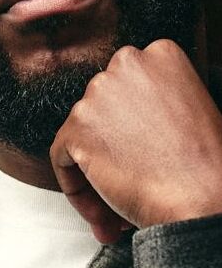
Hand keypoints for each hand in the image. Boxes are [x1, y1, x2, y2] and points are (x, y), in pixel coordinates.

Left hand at [50, 39, 221, 243]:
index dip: (133, 124)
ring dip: (95, 171)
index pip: (128, 85)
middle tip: (131, 179)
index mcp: (160, 54)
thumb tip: (128, 119)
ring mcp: (97, 94)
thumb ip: (156, 99)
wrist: (203, 199)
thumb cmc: (206, 164)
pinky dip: (75, 186)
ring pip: (82, 132)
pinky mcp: (77, 127)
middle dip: (112, 145)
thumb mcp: (190, 107)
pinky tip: (101, 213)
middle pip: (103, 106)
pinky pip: (62, 156)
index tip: (145, 150)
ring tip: (119, 206)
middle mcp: (126, 63)